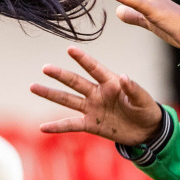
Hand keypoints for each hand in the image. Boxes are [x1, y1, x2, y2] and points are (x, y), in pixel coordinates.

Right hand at [31, 46, 163, 144]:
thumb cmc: (146, 110)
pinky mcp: (90, 124)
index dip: (83, 59)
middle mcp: (97, 93)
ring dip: (50, 94)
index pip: (94, 68)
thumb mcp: (144, 99)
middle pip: (75, 82)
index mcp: (111, 83)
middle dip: (60, 75)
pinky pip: (70, 125)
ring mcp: (91, 108)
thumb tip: (124, 77)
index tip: (70, 49)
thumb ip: (134, 89)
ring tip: (33, 87)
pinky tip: (42, 128)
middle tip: (45, 67)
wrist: (146, 131)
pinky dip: (57, 127)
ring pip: (67, 99)